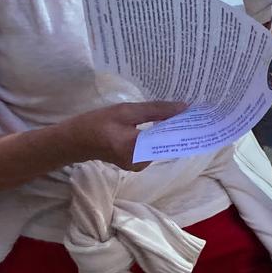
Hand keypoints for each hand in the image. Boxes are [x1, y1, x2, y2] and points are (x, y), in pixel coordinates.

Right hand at [66, 100, 185, 171]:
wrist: (72, 141)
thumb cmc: (95, 123)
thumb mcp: (125, 111)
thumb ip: (155, 110)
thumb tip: (184, 108)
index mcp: (136, 149)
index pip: (169, 137)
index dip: (185, 124)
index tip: (199, 113)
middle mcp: (141, 162)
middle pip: (166, 141)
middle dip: (177, 126)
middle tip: (190, 109)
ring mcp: (138, 165)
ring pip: (160, 144)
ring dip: (167, 130)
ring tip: (177, 113)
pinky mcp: (135, 162)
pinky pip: (152, 147)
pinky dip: (157, 135)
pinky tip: (160, 123)